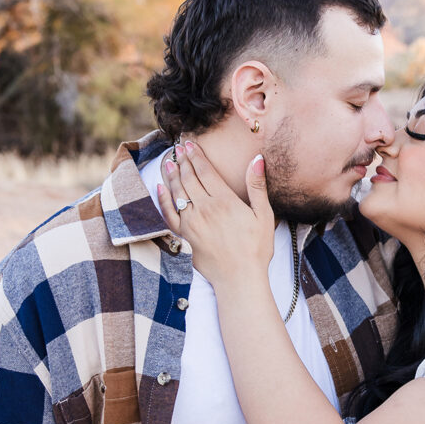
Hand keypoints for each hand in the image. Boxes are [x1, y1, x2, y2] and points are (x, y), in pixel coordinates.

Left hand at [159, 142, 274, 287]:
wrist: (239, 279)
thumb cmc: (256, 249)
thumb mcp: (264, 216)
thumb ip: (257, 186)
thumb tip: (256, 159)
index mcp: (225, 201)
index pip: (205, 171)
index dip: (196, 156)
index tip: (189, 144)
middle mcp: (205, 209)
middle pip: (189, 178)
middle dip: (183, 161)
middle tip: (178, 148)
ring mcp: (192, 223)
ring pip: (177, 193)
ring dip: (171, 175)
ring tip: (168, 162)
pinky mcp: (185, 236)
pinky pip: (168, 214)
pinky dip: (162, 200)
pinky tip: (160, 188)